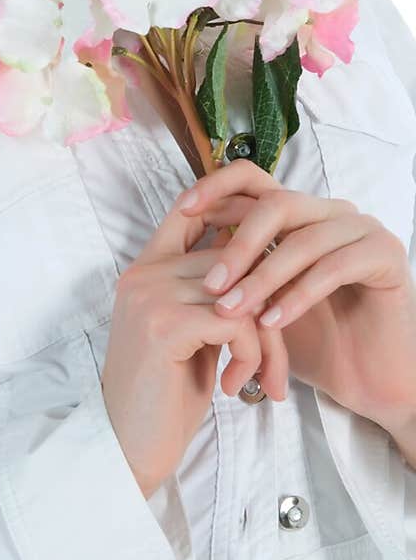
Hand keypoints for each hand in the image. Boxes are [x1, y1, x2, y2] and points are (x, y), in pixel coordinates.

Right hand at [100, 186, 289, 500]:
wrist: (128, 449)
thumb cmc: (165, 398)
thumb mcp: (191, 336)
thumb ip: (212, 297)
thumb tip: (266, 263)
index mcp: (145, 269)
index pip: (193, 210)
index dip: (238, 222)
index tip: (270, 266)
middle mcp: (143, 273)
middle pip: (236, 260)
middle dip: (272, 309)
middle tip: (274, 361)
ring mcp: (150, 295)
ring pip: (243, 294)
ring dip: (267, 342)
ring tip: (264, 379)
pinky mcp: (164, 325)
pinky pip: (237, 324)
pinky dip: (251, 357)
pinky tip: (237, 386)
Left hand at [180, 159, 415, 428]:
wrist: (366, 380)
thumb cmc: (308, 339)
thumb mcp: (258, 299)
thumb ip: (230, 267)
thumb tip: (174, 241)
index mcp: (298, 213)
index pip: (253, 179)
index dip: (215, 189)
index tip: (182, 211)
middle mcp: (329, 211)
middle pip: (275, 203)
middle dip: (236, 244)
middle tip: (209, 284)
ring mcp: (361, 229)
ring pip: (302, 239)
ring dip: (262, 277)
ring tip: (231, 312)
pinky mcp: (385, 255)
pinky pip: (335, 267)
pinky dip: (298, 295)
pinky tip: (271, 323)